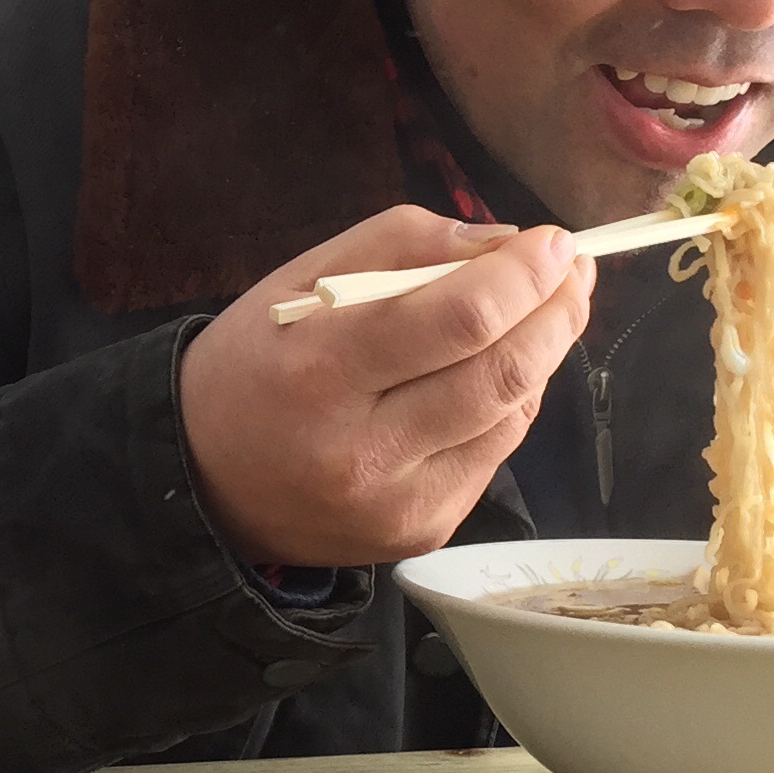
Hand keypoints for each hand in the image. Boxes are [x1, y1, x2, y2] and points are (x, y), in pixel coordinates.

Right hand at [181, 206, 593, 568]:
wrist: (202, 483)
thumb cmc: (252, 365)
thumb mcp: (299, 281)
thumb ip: (399, 244)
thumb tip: (502, 245)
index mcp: (320, 370)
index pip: (459, 319)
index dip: (523, 276)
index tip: (553, 242)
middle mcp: (364, 448)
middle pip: (502, 372)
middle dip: (556, 311)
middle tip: (570, 273)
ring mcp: (399, 501)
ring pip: (511, 414)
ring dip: (542, 354)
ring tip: (542, 312)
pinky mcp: (421, 530)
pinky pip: (494, 453)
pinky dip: (508, 404)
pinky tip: (491, 374)